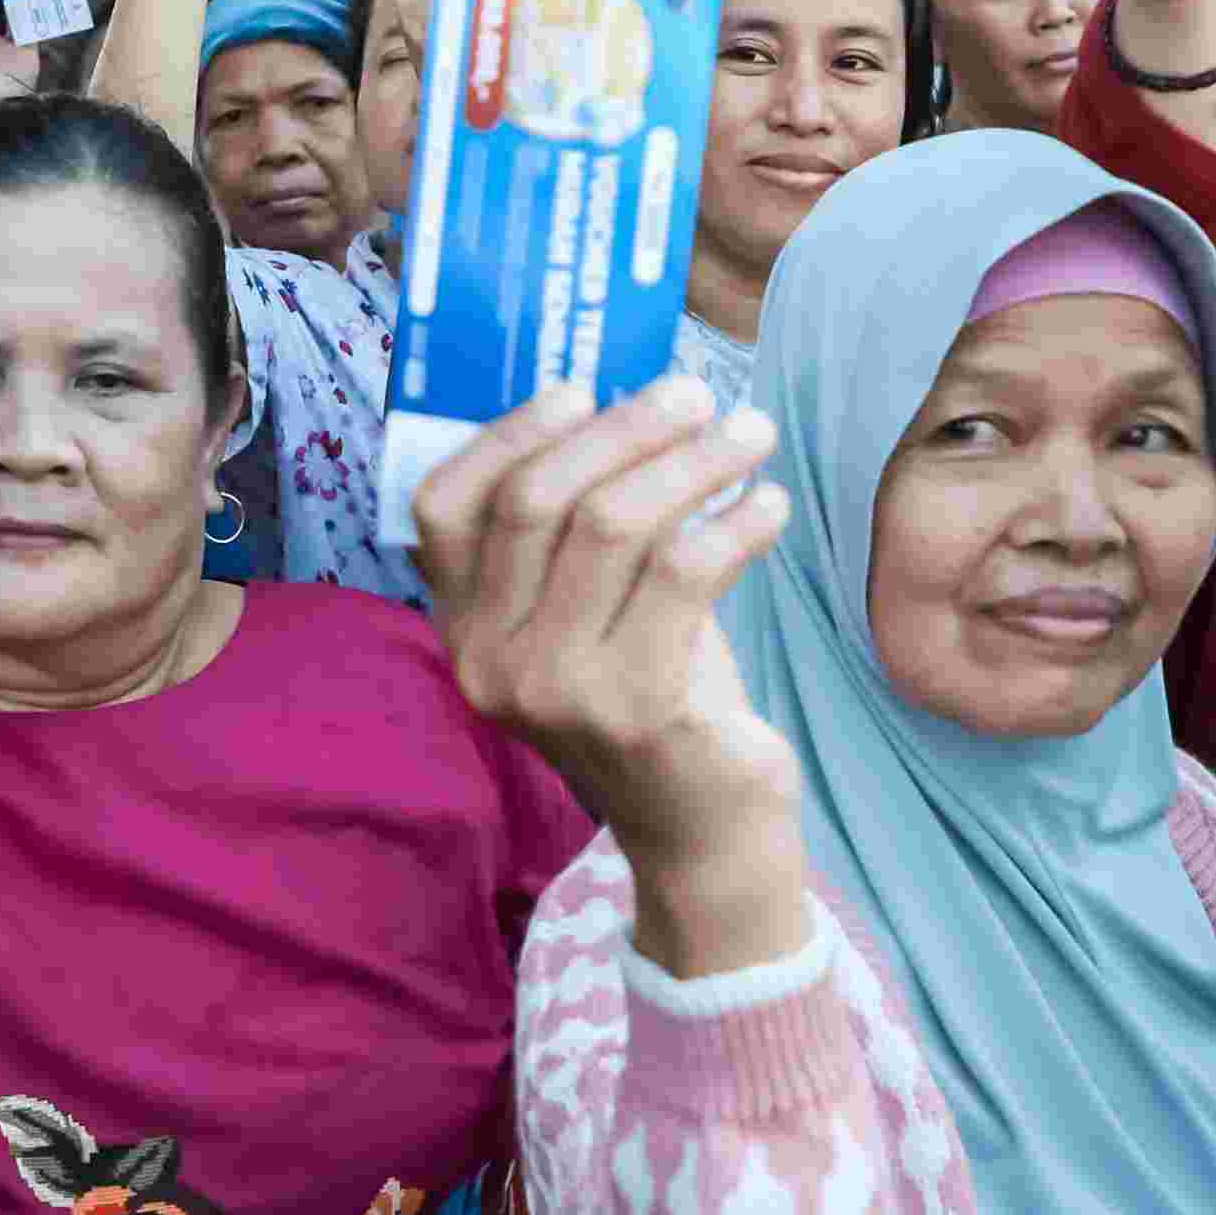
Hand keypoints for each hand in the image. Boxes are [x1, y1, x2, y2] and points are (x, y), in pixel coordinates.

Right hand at [414, 379, 806, 975]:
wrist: (701, 828)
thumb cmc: (651, 693)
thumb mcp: (590, 613)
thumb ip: (578, 530)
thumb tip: (624, 397)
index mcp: (462, 629)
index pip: (445, 506)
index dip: (509, 433)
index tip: (582, 386)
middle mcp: (490, 662)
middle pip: (540, 499)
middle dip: (625, 426)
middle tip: (695, 393)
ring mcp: (557, 690)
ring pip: (616, 523)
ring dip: (694, 460)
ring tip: (749, 434)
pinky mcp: (635, 708)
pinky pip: (686, 572)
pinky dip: (736, 522)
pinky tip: (770, 506)